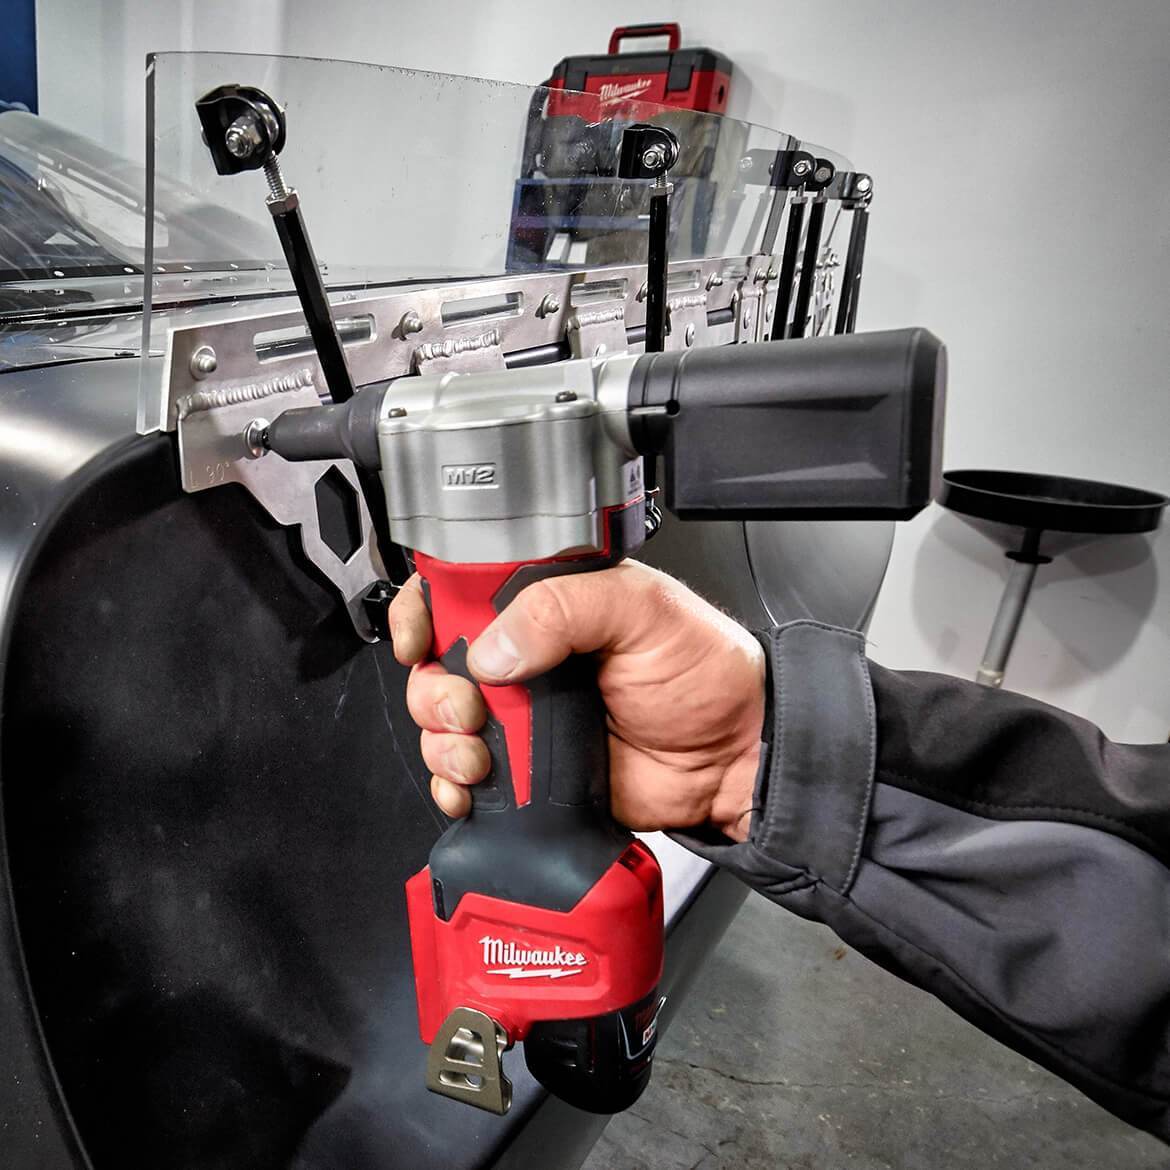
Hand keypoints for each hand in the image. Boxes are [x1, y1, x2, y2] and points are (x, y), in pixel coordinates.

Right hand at [388, 561, 764, 841]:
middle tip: (469, 709)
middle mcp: (525, 657)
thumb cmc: (703, 672)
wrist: (731, 758)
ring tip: (481, 755)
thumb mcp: (642, 611)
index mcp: (546, 604)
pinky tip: (473, 789)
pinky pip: (464, 780)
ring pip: (441, 725)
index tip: (422, 639)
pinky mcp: (527, 771)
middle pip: (436, 665)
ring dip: (442, 743)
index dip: (424, 612)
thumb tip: (493, 649)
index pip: (458, 592)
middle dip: (433, 690)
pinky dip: (453, 788)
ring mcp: (522, 716)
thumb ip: (565, 609)